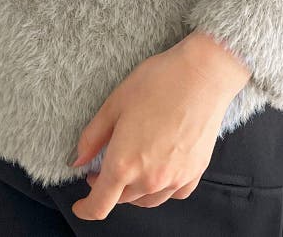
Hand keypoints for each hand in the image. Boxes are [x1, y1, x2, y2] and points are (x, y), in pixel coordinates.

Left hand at [69, 29, 252, 220]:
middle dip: (109, 188)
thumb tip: (78, 161)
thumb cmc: (159, 82)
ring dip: (134, 190)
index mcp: (124, 163)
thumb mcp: (116, 102)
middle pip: (122, 200)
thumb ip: (93, 136)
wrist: (203, 73)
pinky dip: (162, 188)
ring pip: (147, 199)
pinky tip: (160, 170)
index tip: (80, 204)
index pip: (99, 204)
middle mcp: (149, 178)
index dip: (85, 208)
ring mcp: (174, 177)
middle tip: (104, 167)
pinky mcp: (195, 170)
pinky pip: (173, 192)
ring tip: (132, 167)